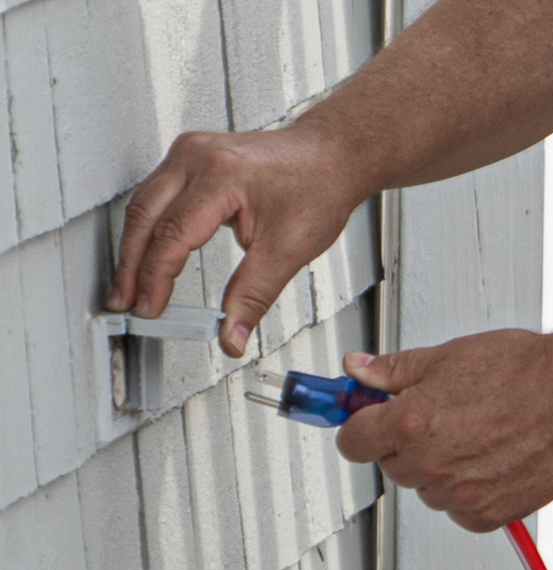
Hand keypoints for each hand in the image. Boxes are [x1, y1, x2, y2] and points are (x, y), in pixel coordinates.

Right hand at [108, 124, 360, 356]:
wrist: (329, 156)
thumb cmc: (317, 188)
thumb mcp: (289, 250)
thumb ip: (254, 296)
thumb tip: (231, 335)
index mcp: (221, 175)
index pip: (173, 234)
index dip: (156, 278)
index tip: (150, 308)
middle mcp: (198, 156)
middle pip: (145, 216)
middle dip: (132, 266)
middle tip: (126, 303)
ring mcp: (190, 152)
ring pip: (144, 203)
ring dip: (135, 248)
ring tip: (130, 287)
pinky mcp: (191, 158)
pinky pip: (157, 194)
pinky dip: (149, 227)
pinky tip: (146, 254)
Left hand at [336, 332, 552, 531]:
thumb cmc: (524, 373)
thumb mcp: (447, 357)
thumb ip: (394, 371)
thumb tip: (359, 370)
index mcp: (410, 424)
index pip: (353, 442)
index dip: (360, 426)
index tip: (369, 419)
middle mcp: (431, 465)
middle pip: (392, 466)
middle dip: (406, 444)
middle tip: (441, 418)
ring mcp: (459, 495)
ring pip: (428, 489)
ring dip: (440, 470)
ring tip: (477, 437)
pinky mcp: (489, 515)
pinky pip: (461, 511)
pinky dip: (469, 494)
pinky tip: (491, 462)